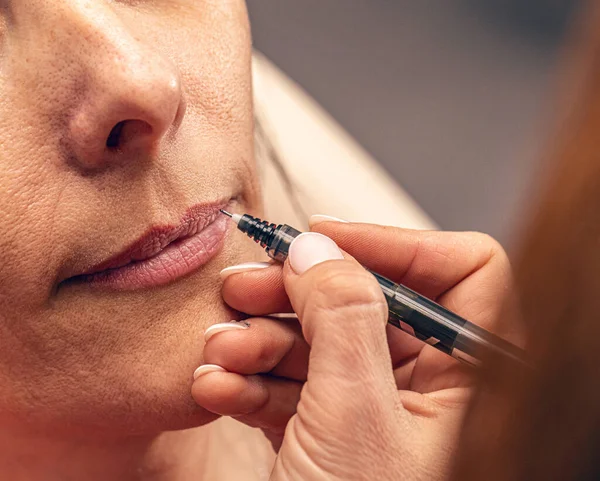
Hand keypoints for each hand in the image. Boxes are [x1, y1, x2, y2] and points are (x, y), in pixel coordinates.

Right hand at [192, 219, 518, 479]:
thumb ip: (342, 317)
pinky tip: (217, 385)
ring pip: (323, 344)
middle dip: (297, 295)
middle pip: (369, 302)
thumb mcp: (355, 415)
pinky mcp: (334, 434)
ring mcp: (379, 411)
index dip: (392, 243)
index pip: (462, 270)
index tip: (321, 239)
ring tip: (218, 349)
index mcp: (475, 380)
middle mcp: (434, 390)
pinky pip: (298, 388)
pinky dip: (255, 383)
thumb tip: (316, 250)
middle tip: (242, 286)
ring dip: (262, 342)